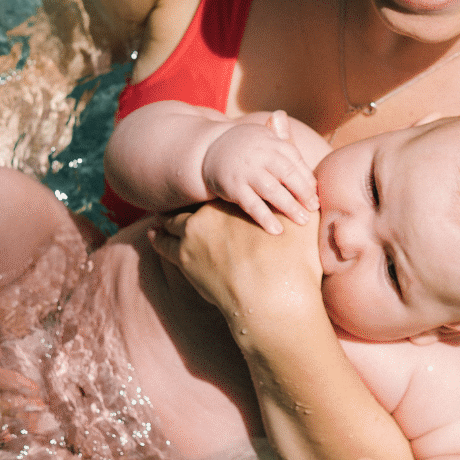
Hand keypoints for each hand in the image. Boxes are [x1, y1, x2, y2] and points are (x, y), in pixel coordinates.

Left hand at [149, 198, 322, 323]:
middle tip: (185, 201)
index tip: (215, 195)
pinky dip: (157, 237)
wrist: (275, 300)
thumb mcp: (306, 220)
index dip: (218, 195)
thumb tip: (301, 159)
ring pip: (174, 220)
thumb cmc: (295, 261)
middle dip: (192, 204)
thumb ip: (299, 193)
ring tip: (163, 217)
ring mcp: (194, 235)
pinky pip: (162, 243)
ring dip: (169, 218)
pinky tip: (153, 234)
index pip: (221, 192)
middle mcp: (212, 211)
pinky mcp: (184, 259)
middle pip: (196, 203)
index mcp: (238, 201)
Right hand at [200, 111, 318, 233]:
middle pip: (288, 173)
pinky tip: (277, 230)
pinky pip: (252, 205)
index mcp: (272, 142)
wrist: (207, 150)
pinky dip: (265, 218)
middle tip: (314, 208)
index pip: (295, 160)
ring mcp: (246, 172)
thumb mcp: (265, 139)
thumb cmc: (247, 148)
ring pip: (272, 190)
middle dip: (304, 192)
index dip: (308, 178)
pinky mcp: (233, 188)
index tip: (317, 194)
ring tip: (303, 221)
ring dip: (290, 206)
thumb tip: (309, 156)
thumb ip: (286, 143)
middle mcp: (260, 155)